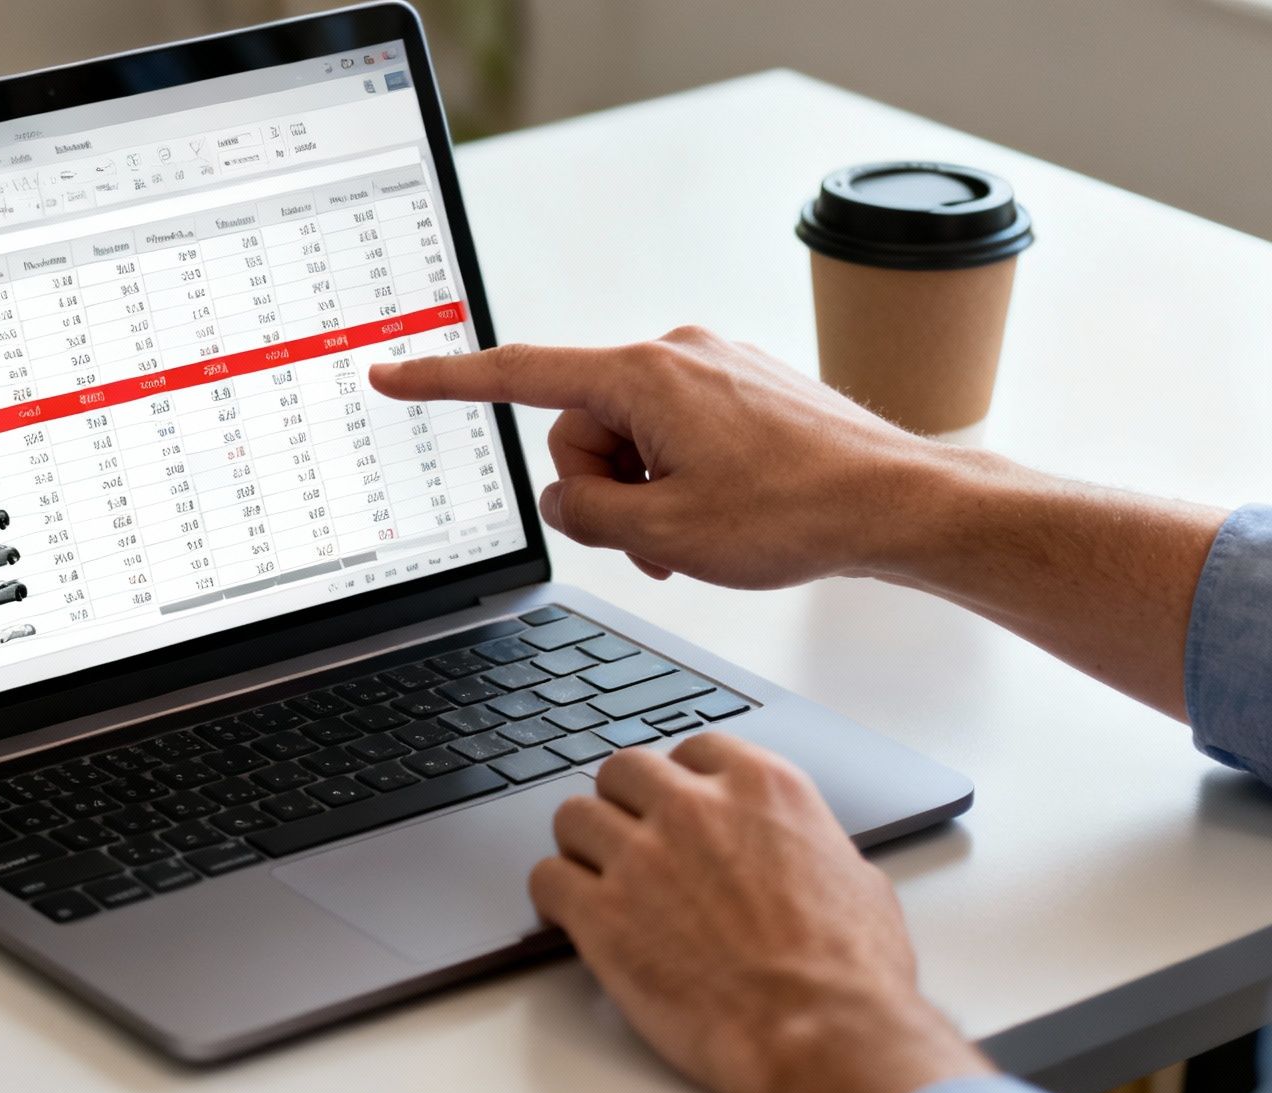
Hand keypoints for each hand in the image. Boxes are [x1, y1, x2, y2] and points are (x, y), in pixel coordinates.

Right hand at [369, 329, 955, 588]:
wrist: (899, 502)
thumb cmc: (798, 512)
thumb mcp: (665, 532)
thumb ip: (584, 515)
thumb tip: (563, 499)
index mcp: (643, 375)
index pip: (517, 376)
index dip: (445, 382)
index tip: (393, 375)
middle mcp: (673, 354)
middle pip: (580, 430)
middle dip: (604, 490)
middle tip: (657, 538)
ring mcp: (709, 367)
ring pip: (628, 438)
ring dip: (645, 494)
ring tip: (697, 535)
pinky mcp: (737, 387)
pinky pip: (672, 433)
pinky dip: (678, 480)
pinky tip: (719, 515)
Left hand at [530, 732, 990, 1092]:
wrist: (824, 1033)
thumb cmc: (853, 973)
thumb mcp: (856, 879)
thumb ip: (808, 847)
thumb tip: (800, 855)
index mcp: (761, 788)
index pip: (692, 750)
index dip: (681, 783)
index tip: (677, 807)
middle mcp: (694, 809)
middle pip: (622, 770)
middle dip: (623, 803)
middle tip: (629, 840)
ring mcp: (641, 857)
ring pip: (573, 816)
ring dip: (581, 845)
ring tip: (593, 877)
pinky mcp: (601, 914)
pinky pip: (545, 879)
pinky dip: (552, 896)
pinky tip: (569, 915)